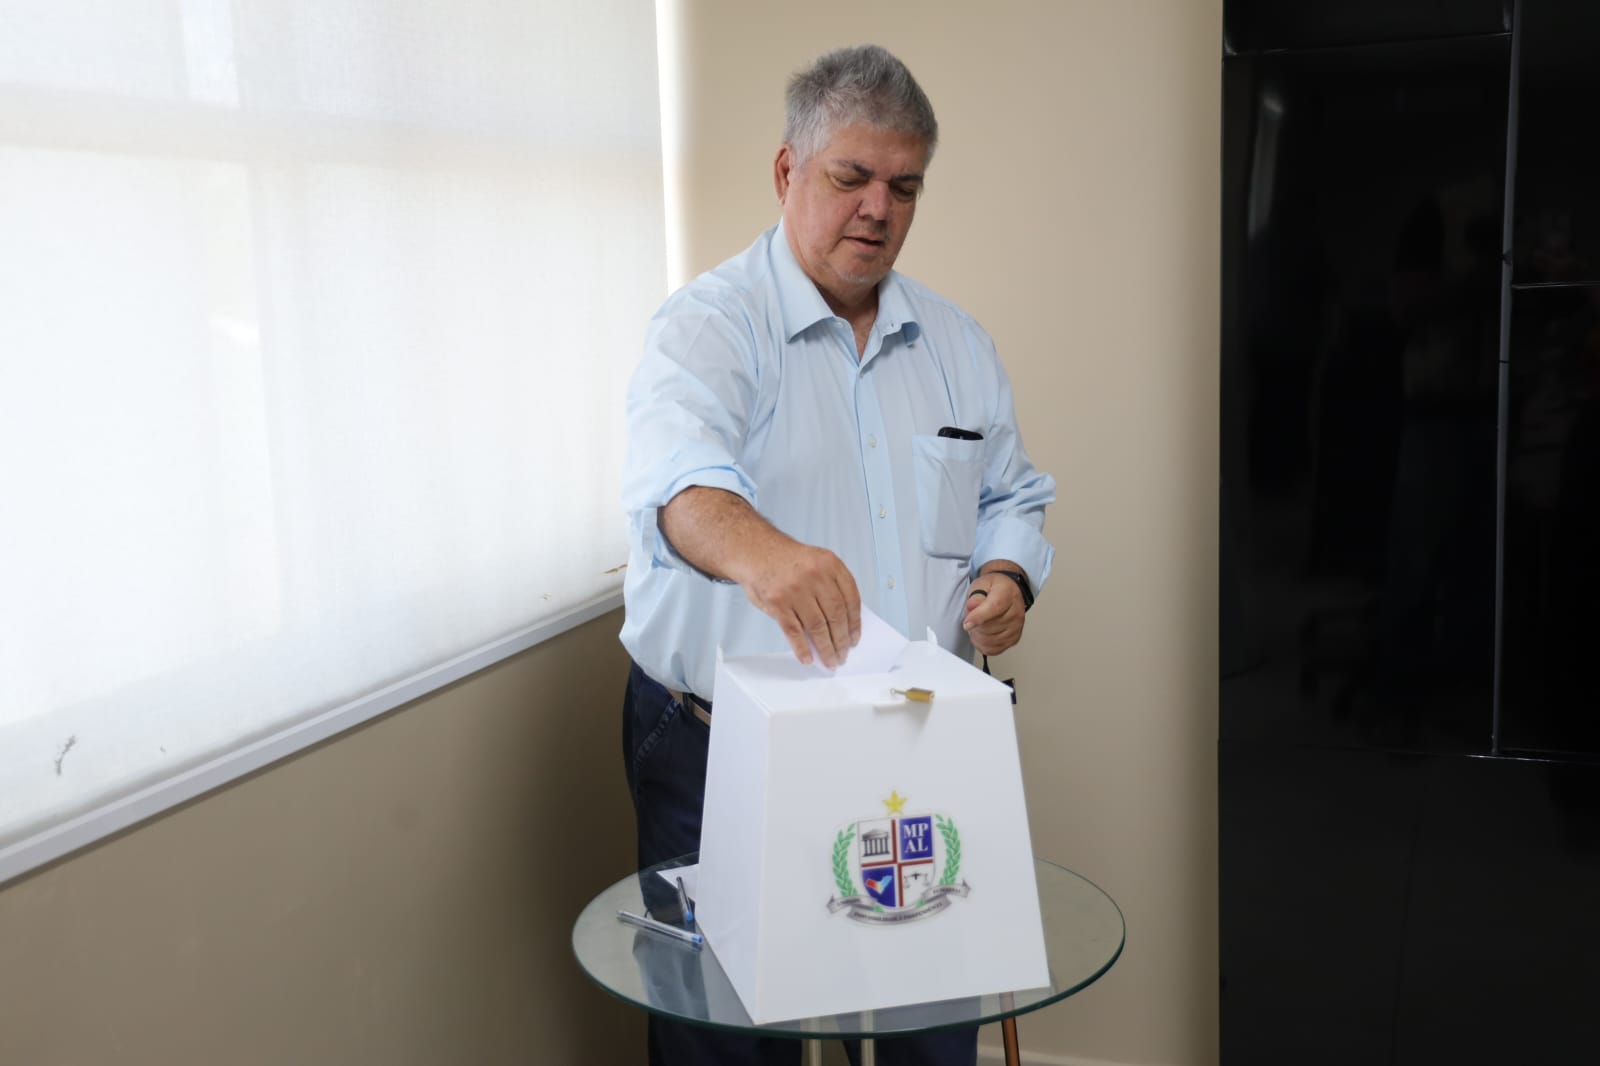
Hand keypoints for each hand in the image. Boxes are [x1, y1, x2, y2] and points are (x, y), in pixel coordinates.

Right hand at [738, 542, 861, 668]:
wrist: (755, 550)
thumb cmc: (786, 560)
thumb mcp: (816, 562)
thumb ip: (830, 587)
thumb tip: (841, 624)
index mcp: (829, 563)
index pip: (851, 598)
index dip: (855, 622)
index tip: (855, 637)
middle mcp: (814, 575)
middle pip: (836, 615)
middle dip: (841, 640)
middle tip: (842, 654)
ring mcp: (795, 590)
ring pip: (817, 626)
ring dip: (825, 648)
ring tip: (830, 660)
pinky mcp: (777, 602)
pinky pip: (794, 631)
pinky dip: (802, 648)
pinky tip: (808, 658)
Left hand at [962, 573, 1024, 655]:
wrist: (1008, 593)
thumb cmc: (994, 589)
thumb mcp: (980, 584)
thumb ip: (975, 596)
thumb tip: (972, 606)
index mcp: (1007, 594)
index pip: (994, 608)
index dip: (978, 617)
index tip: (966, 623)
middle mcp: (1016, 612)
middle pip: (988, 627)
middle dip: (974, 624)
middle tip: (972, 615)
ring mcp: (1016, 627)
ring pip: (989, 640)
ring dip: (977, 635)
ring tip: (977, 623)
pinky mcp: (1013, 639)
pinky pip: (993, 649)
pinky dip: (982, 644)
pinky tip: (982, 634)